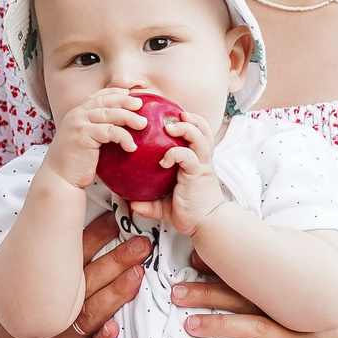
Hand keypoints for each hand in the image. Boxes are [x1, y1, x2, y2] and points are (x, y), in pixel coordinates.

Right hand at [12, 213, 150, 337]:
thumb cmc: (39, 322)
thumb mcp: (40, 293)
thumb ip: (65, 266)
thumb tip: (101, 222)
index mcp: (51, 288)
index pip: (74, 257)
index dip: (96, 236)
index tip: (117, 218)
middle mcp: (56, 310)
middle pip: (88, 281)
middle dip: (116, 260)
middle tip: (142, 244)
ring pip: (91, 313)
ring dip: (115, 293)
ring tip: (137, 274)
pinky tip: (114, 329)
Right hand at [36, 88, 147, 191]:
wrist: (60, 177)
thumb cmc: (76, 161)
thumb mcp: (87, 139)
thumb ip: (100, 129)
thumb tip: (124, 125)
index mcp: (79, 112)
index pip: (99, 95)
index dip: (116, 92)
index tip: (131, 94)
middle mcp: (77, 114)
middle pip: (106, 102)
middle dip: (125, 101)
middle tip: (141, 105)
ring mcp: (79, 123)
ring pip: (109, 114)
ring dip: (128, 117)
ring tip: (142, 124)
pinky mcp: (83, 135)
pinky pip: (109, 132)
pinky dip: (123, 137)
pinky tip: (131, 146)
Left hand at [126, 113, 227, 233]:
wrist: (206, 224)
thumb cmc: (189, 213)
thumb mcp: (166, 206)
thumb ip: (150, 203)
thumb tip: (131, 204)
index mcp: (197, 161)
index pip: (196, 135)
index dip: (187, 124)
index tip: (169, 119)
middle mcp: (202, 159)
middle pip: (203, 129)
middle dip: (190, 118)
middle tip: (174, 114)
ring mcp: (201, 165)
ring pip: (199, 137)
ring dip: (185, 127)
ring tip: (170, 127)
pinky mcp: (198, 172)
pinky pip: (186, 155)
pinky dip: (174, 153)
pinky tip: (162, 161)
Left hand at [172, 273, 337, 337]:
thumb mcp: (333, 297)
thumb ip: (303, 283)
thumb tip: (275, 260)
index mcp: (298, 297)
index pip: (256, 276)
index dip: (225, 268)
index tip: (195, 258)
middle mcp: (296, 316)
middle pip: (245, 300)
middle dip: (208, 294)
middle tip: (175, 290)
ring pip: (254, 332)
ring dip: (219, 327)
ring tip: (188, 325)